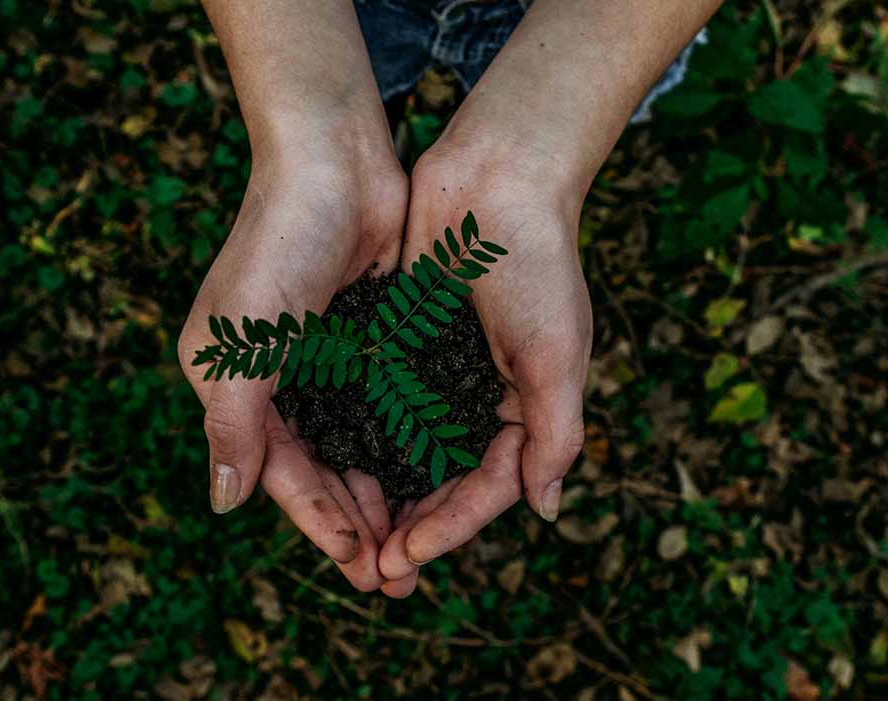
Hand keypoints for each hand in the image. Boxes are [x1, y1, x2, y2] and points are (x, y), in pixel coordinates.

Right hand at [178, 147, 416, 593]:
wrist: (334, 162)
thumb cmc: (277, 246)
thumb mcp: (240, 343)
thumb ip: (232, 426)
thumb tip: (223, 504)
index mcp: (237, 385)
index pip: (280, 473)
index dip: (319, 522)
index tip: (360, 565)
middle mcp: (280, 380)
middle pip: (321, 470)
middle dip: (357, 523)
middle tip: (396, 576)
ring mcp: (327, 361)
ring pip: (358, 446)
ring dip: (384, 494)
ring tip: (418, 542)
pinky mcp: (369, 339)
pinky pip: (387, 407)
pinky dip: (405, 444)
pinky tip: (432, 477)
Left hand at [377, 139, 592, 590]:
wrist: (496, 178)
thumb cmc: (538, 264)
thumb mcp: (557, 354)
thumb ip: (555, 433)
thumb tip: (546, 510)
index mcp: (523, 408)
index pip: (486, 487)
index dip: (450, 527)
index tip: (407, 555)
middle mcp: (478, 398)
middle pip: (442, 481)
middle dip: (411, 527)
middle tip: (373, 571)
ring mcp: (437, 372)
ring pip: (404, 451)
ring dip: (380, 495)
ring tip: (348, 538)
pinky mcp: (400, 343)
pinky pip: (377, 402)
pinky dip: (358, 437)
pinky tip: (330, 466)